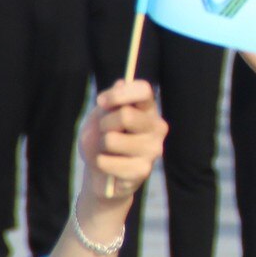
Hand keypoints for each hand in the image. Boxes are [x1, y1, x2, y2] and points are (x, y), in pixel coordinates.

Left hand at [77, 79, 166, 202]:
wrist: (99, 173)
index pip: (144, 90)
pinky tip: (109, 167)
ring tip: (107, 151)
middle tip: (105, 131)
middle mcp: (157, 127)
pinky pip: (107, 162)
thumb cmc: (101, 140)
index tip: (101, 102)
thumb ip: (109, 103)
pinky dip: (100, 163)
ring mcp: (153, 150)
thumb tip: (121, 83)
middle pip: (126, 115)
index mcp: (148, 109)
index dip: (119, 94)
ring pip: (113, 140)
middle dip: (105, 123)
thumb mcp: (99, 117)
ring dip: (101, 145)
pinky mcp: (143, 170)